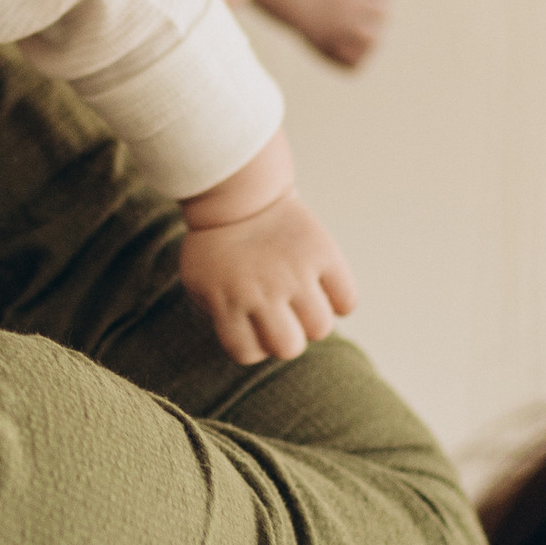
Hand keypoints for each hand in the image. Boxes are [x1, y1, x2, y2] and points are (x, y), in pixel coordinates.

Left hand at [176, 192, 355, 364]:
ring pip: (320, 328)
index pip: (249, 353)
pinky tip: (326, 288)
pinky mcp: (323, 254)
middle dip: (287, 337)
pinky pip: (347, 300)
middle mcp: (262, 293)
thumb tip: (244, 337)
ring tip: (304, 300)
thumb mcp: (197, 280)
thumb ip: (214, 314)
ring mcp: (295, 273)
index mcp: (228, 302)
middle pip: (289, 347)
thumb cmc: (215, 241)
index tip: (254, 323)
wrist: (239, 191)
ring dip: (313, 320)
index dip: (254, 343)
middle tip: (283, 314)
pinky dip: (341, 301)